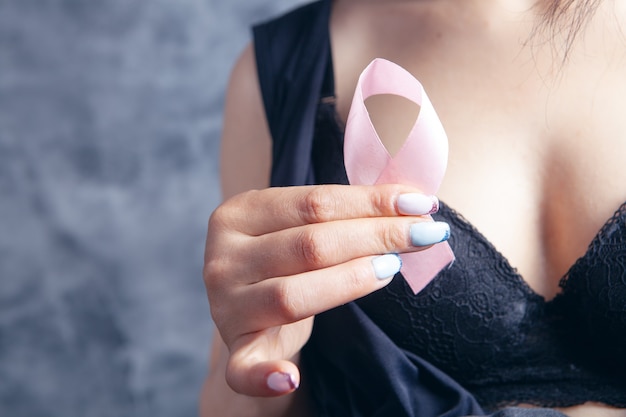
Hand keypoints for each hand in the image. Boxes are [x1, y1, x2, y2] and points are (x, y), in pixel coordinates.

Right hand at [203, 184, 446, 396]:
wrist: (253, 305)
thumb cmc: (288, 258)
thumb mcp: (299, 226)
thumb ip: (340, 213)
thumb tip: (412, 202)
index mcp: (238, 215)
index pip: (313, 203)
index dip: (371, 202)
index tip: (419, 203)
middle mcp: (223, 259)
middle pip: (309, 246)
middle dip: (376, 236)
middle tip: (426, 233)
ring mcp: (225, 307)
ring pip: (292, 296)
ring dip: (351, 282)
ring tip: (393, 268)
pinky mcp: (235, 351)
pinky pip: (244, 370)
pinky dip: (266, 377)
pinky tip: (291, 378)